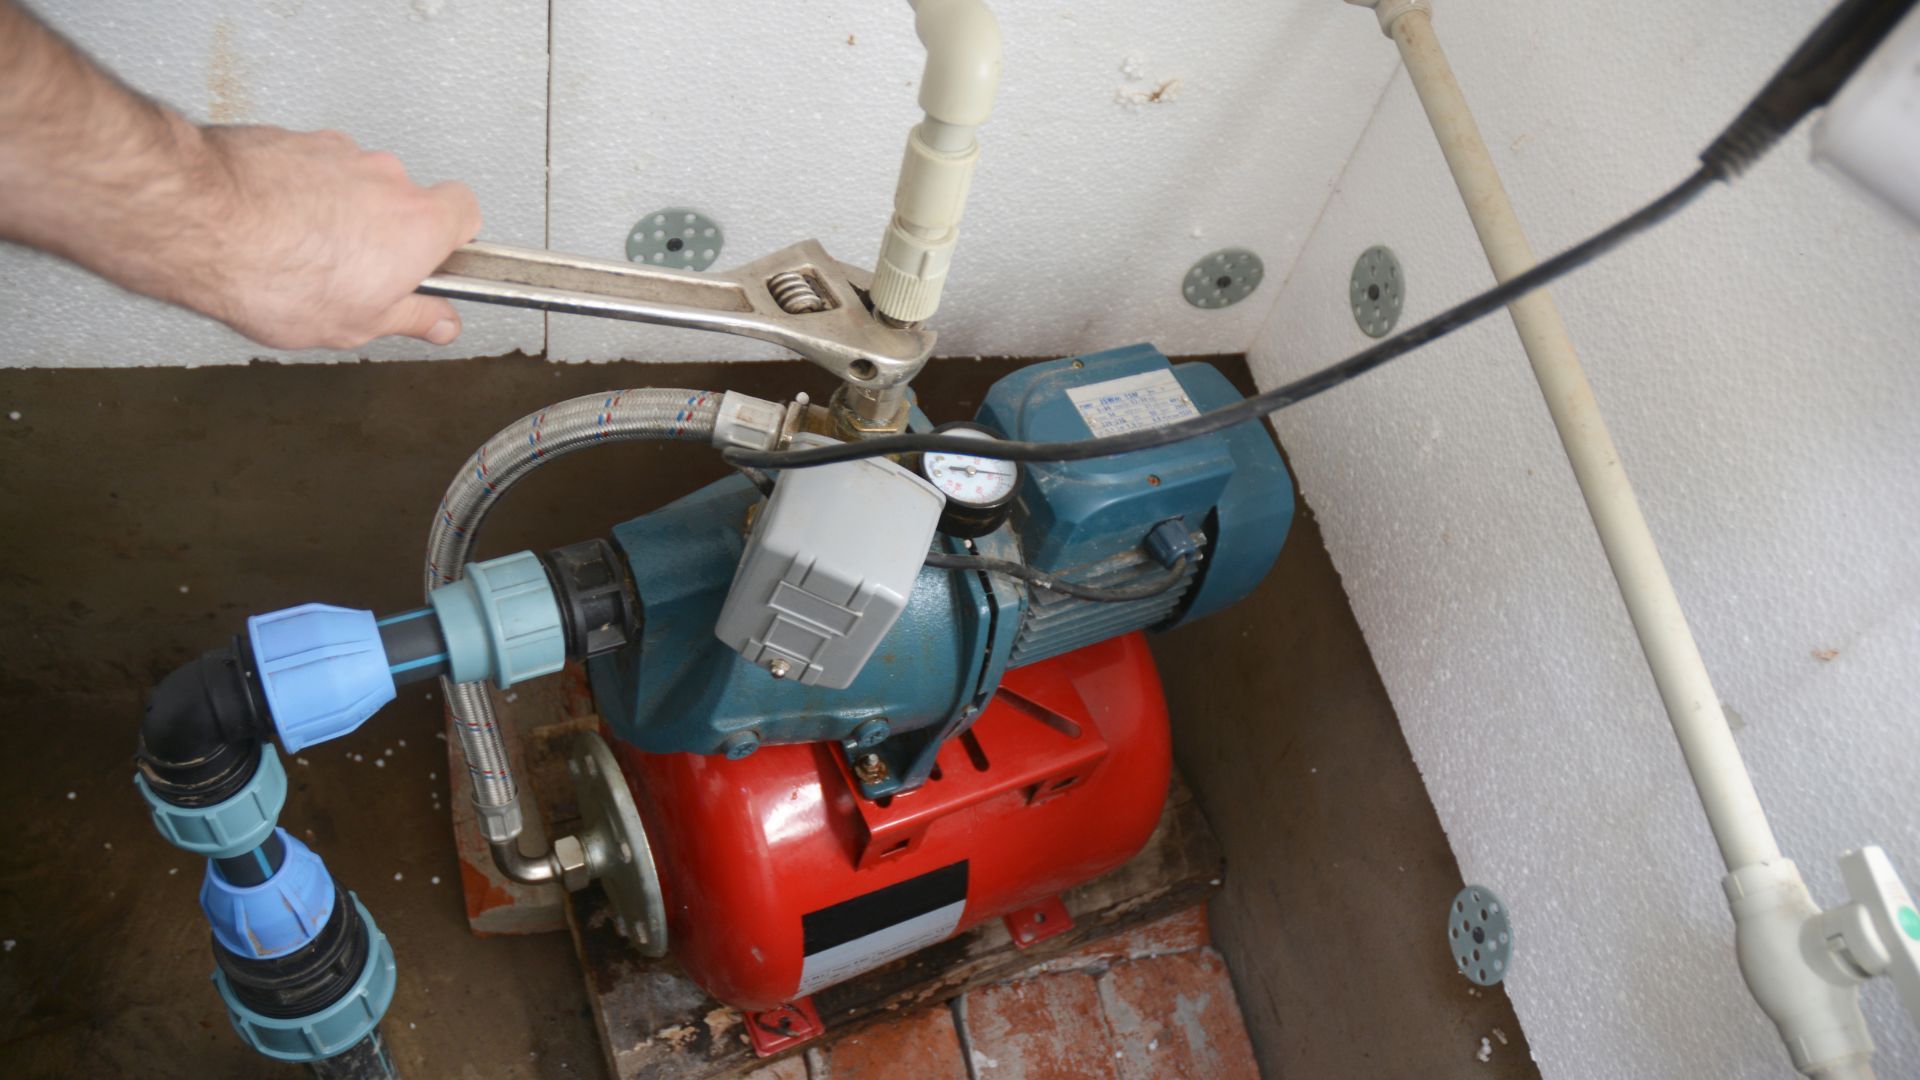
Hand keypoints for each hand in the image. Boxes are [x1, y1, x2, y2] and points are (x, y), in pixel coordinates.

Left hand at [184, 125, 481, 349]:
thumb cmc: (277, 272)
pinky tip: (270, 226)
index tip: (436, 265)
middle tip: (357, 271)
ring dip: (338, 210)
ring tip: (301, 251)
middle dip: (385, 231)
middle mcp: (386, 176)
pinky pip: (307, 167)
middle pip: (405, 199)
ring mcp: (337, 151)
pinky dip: (297, 192)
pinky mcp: (291, 138)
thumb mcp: (359, 324)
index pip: (467, 213)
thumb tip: (441, 321)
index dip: (454, 239)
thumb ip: (413, 318)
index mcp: (419, 223)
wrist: (201, 220)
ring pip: (353, 182)